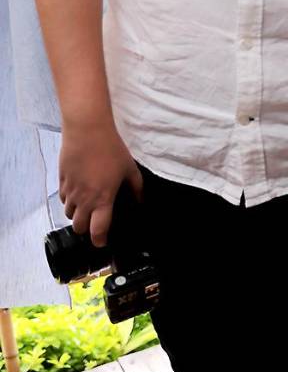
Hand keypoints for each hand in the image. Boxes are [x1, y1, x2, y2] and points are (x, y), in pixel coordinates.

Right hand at [59, 124, 142, 246]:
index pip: (97, 231)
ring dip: (77, 214)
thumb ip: (136, 188)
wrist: (87, 131)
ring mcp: (71, 191)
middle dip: (87, 228)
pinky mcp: (62, 181)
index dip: (100, 240)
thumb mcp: (130, 169)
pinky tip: (79, 190)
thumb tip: (140, 201)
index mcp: (102, 199)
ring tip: (87, 205)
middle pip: (79, 228)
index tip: (103, 240)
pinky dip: (70, 200)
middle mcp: (84, 200)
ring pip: (68, 214)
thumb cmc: (111, 149)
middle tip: (95, 221)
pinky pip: (63, 198)